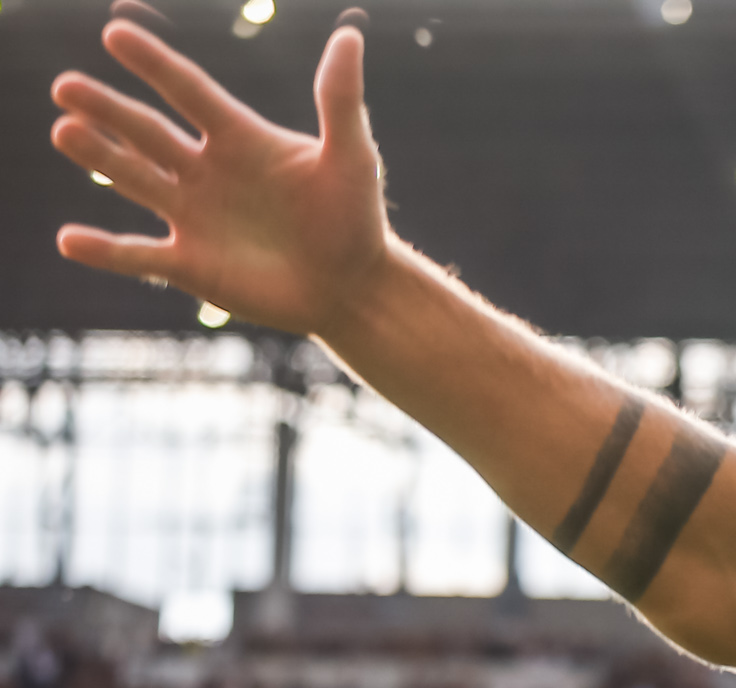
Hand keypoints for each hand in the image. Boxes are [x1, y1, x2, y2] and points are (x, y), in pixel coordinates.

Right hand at [52, 19, 390, 337]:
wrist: (356, 290)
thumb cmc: (357, 220)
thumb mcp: (353, 157)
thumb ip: (340, 100)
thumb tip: (349, 37)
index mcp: (239, 138)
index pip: (189, 91)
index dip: (155, 64)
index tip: (115, 35)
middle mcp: (206, 171)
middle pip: (148, 132)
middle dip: (108, 110)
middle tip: (67, 87)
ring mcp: (194, 216)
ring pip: (135, 180)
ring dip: (99, 158)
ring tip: (64, 132)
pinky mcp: (190, 264)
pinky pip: (138, 257)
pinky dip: (104, 251)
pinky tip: (69, 241)